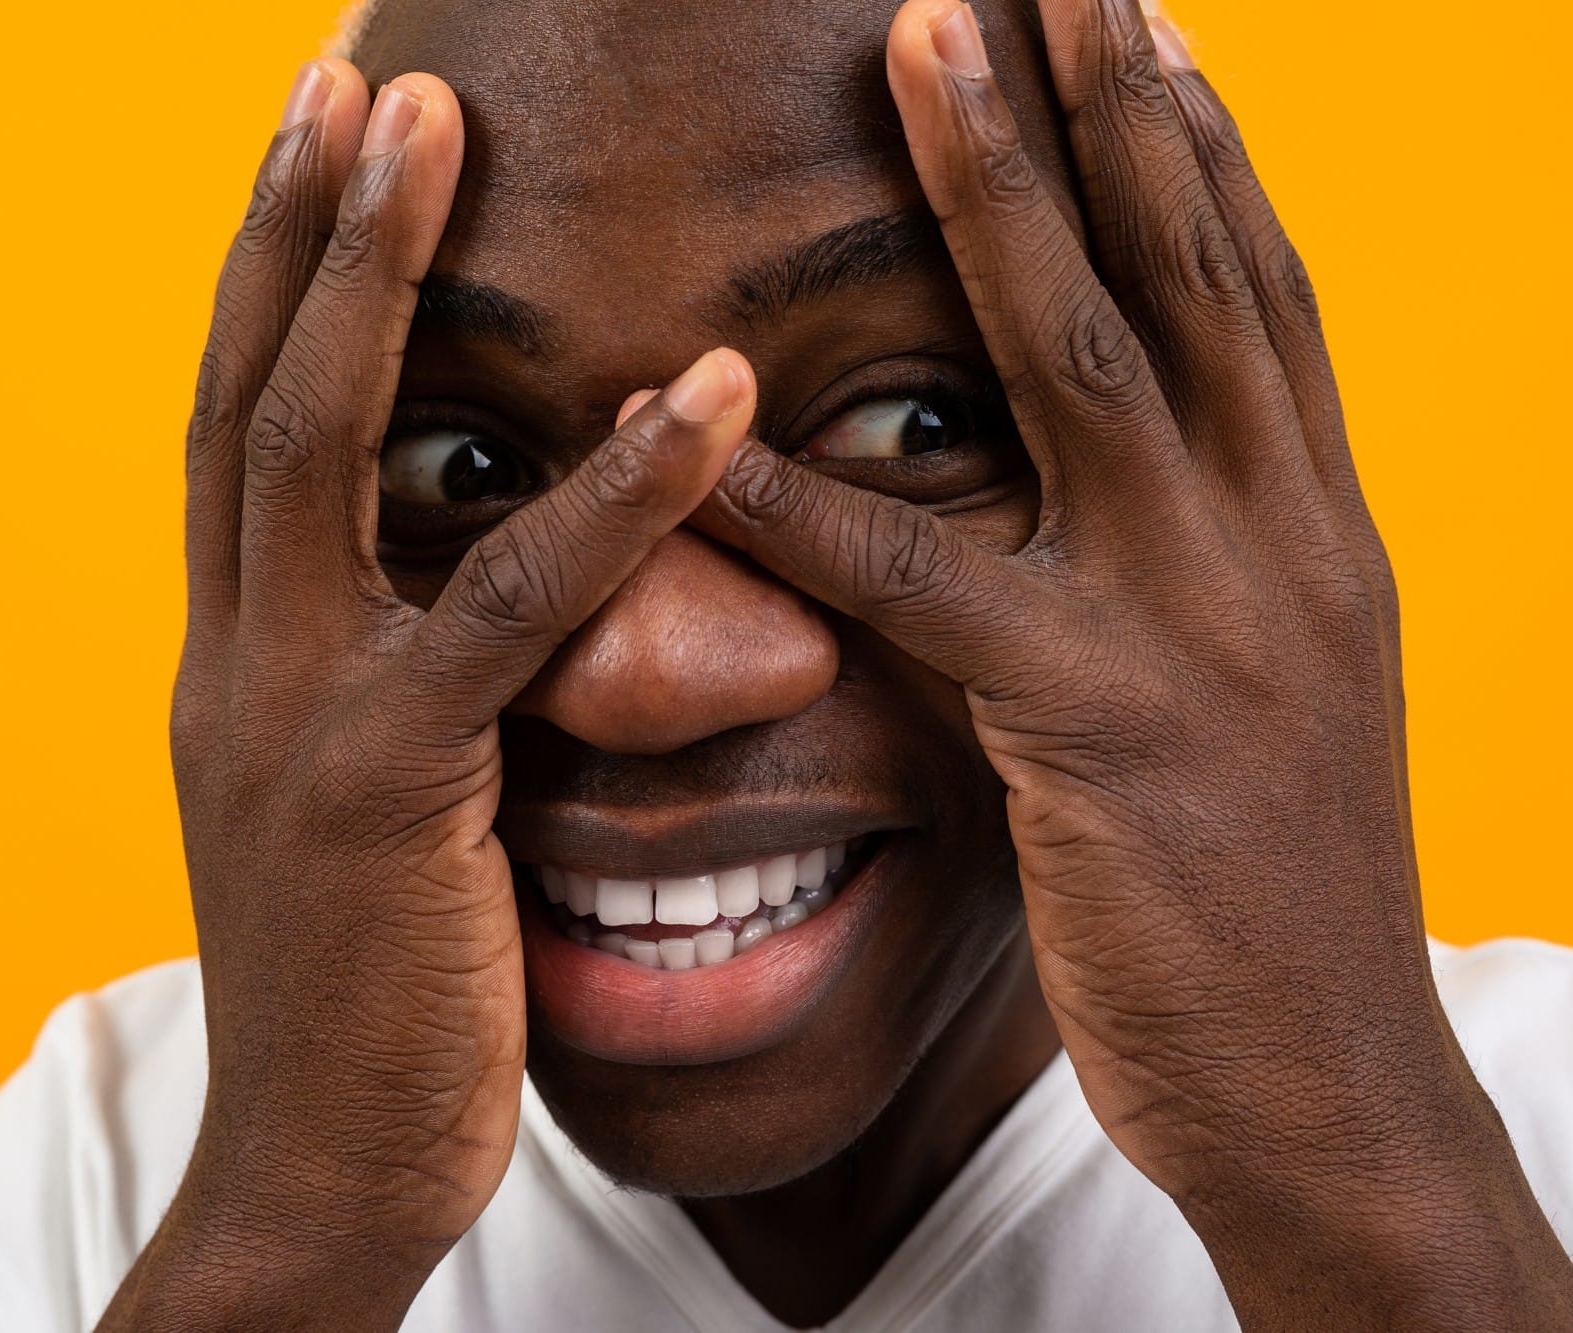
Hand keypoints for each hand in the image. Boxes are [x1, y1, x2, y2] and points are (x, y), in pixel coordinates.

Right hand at [101, 63, 756, 1330]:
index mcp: (237, 660)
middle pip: (245, 392)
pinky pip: (500, 614)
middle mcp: (233, 661)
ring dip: (371, 280)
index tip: (318, 145)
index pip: (240, 427)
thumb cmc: (377, 993)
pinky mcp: (379, 795)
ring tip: (433, 128)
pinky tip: (699, 397)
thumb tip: (488, 594)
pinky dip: (605, 499)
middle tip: (350, 76)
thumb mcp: (372, 809)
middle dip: (290, 224)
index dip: (268, 279)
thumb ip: (408, 687)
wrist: (320, 1177)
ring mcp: (287, 720)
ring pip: (316, 453)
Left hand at [695, 0, 1572, 1324]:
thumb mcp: (1266, 712)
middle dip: (1112, 98)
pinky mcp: (1101, 733)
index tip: (1137, 18)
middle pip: (1194, 268)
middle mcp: (1284, 546)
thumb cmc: (1268, 914)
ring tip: (927, 44)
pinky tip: (723, 412)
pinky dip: (819, 496)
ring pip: (1094, 358)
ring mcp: (1204, 628)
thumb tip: (1133, 496)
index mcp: (1321, 537)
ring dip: (1007, 188)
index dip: (1202, 143)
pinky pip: (930, 584)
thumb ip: (1203, 587)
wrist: (1332, 1101)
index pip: (1264, 292)